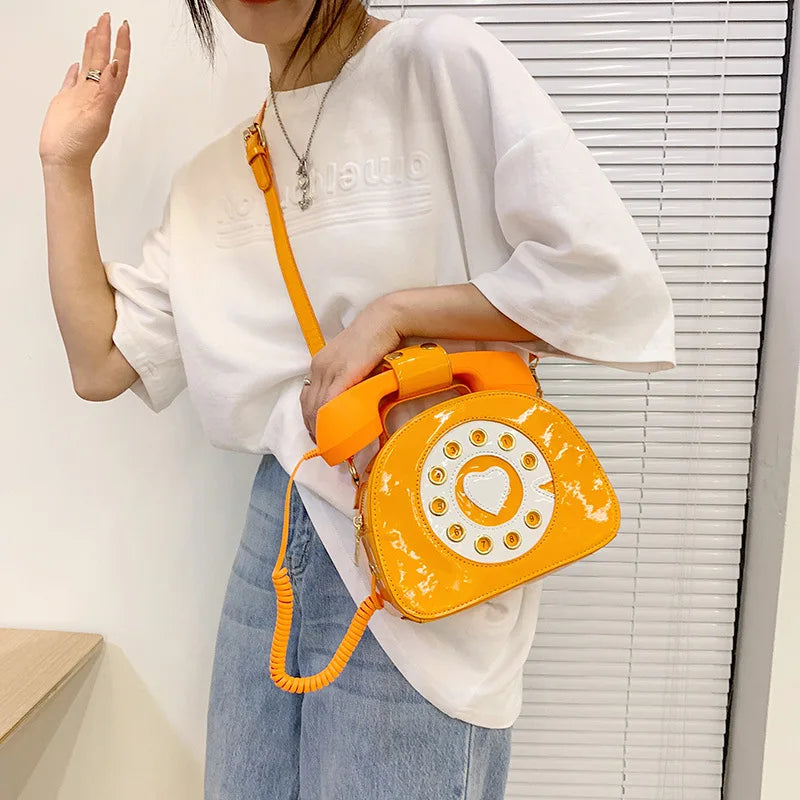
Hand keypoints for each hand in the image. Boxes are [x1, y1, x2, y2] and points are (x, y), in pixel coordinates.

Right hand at [39, 12, 130, 168]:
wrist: (64, 160)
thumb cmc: (80, 144)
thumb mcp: (97, 116)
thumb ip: (107, 91)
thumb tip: (116, 67)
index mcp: (105, 97)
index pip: (116, 66)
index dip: (121, 46)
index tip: (123, 27)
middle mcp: (94, 94)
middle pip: (102, 61)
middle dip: (106, 39)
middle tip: (108, 18)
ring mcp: (81, 98)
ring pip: (88, 67)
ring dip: (93, 49)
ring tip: (95, 30)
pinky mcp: (67, 102)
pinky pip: (72, 81)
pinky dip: (76, 70)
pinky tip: (77, 63)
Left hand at [301, 297, 401, 442]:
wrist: (384, 321)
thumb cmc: (374, 340)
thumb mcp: (355, 362)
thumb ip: (350, 380)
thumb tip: (354, 401)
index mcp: (320, 364)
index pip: (306, 397)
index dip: (309, 419)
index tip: (318, 433)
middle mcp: (319, 367)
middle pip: (308, 405)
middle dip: (314, 428)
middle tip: (324, 445)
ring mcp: (329, 369)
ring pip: (317, 407)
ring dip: (321, 428)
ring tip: (331, 443)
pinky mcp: (343, 373)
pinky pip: (330, 401)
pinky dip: (330, 419)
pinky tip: (335, 431)